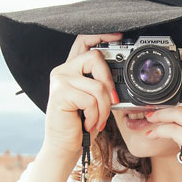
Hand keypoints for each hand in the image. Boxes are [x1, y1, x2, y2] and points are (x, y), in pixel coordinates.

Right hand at [40, 33, 121, 162]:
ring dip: (104, 109)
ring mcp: (60, 80)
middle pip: (95, 58)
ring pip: (97, 85)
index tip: (118, 36)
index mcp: (72, 70)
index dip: (101, 35)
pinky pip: (90, 100)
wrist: (65, 145)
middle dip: (109, 83)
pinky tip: (87, 123)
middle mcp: (63, 70)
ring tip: (96, 120)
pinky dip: (95, 116)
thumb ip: (102, 85)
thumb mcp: (95, 101)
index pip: (84, 42)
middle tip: (111, 102)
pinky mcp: (60, 93)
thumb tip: (121, 80)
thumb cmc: (81, 124)